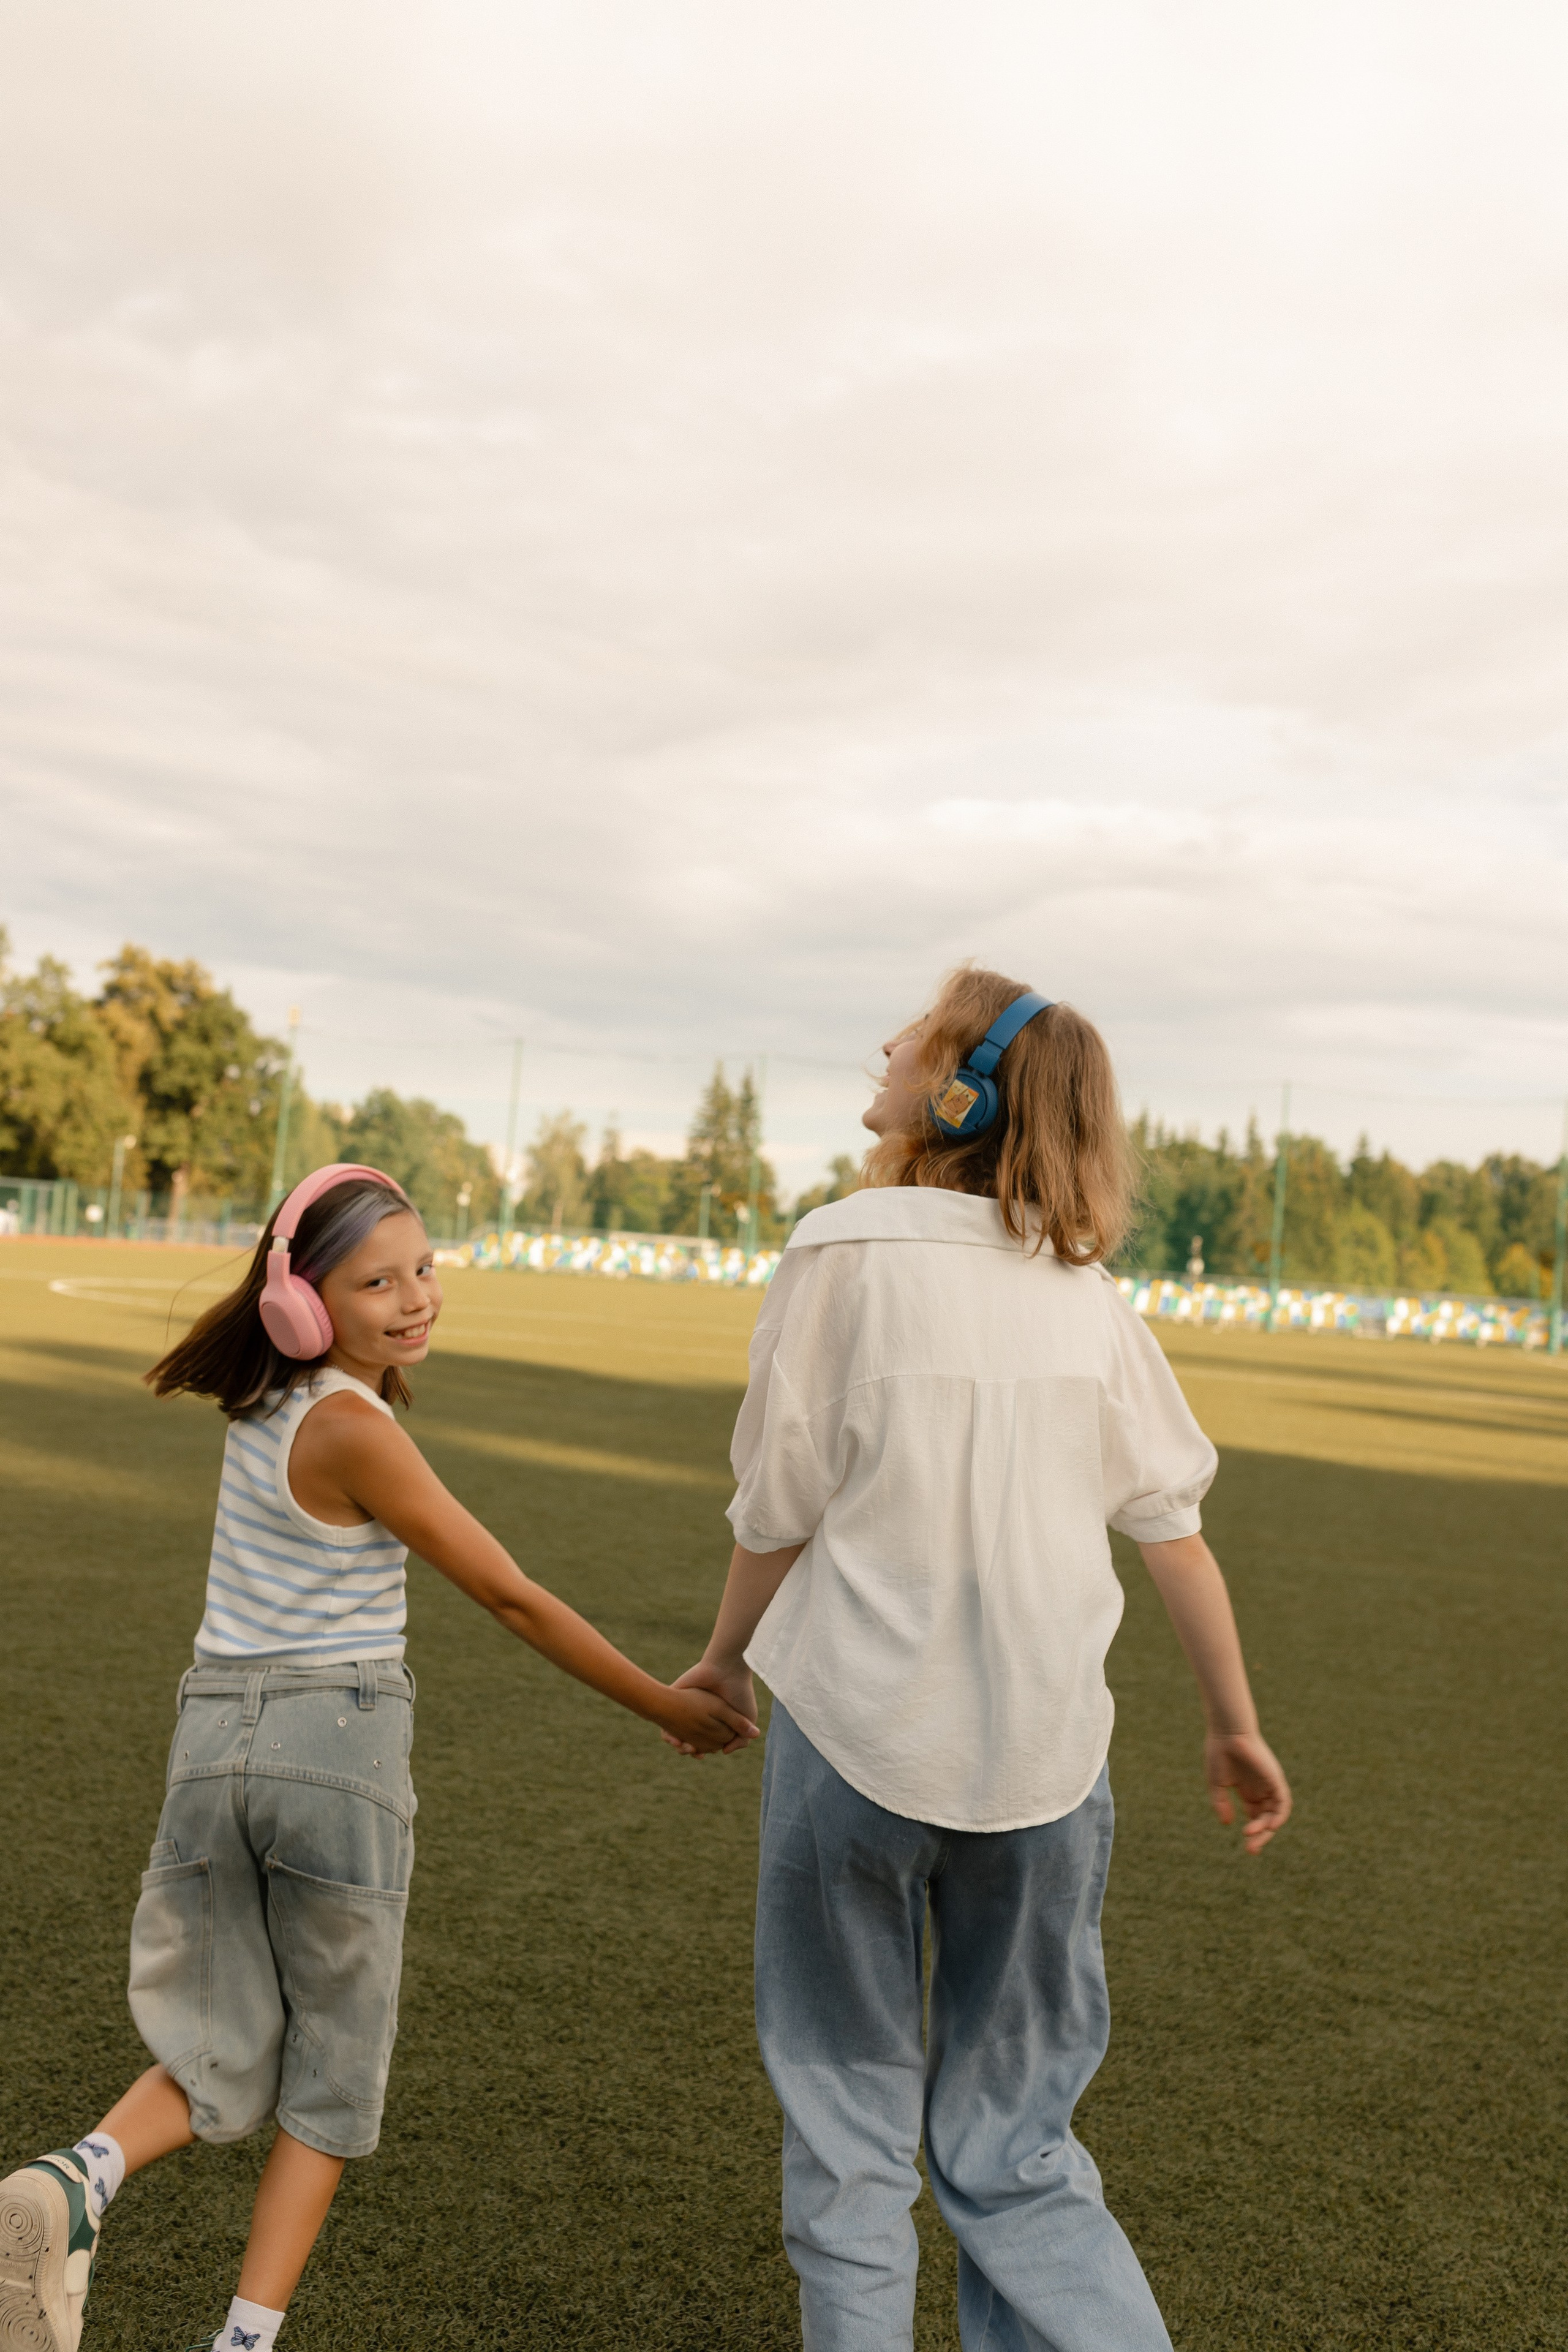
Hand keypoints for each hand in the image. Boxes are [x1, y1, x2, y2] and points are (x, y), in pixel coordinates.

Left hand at [659, 1662, 758, 1757]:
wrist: (728, 1670)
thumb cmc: (740, 1693)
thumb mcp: (748, 1719)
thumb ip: (740, 1740)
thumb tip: (724, 1752)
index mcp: (714, 1719)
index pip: (703, 1742)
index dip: (702, 1751)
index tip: (703, 1754)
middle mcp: (699, 1714)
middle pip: (687, 1739)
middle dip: (689, 1749)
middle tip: (694, 1752)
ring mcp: (686, 1707)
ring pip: (674, 1733)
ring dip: (677, 1744)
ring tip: (684, 1747)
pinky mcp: (675, 1698)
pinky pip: (664, 1720)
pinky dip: (667, 1734)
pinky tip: (675, 1740)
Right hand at [1206, 1730, 1291, 1854]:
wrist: (1226, 1732)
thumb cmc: (1219, 1753)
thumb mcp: (1217, 1784)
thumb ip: (1221, 1804)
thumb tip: (1227, 1824)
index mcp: (1247, 1790)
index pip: (1255, 1817)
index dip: (1254, 1834)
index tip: (1248, 1848)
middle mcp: (1261, 1789)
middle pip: (1266, 1819)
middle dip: (1260, 1836)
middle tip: (1251, 1850)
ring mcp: (1269, 1785)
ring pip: (1275, 1813)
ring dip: (1267, 1828)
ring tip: (1252, 1837)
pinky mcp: (1275, 1779)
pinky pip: (1283, 1801)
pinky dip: (1280, 1815)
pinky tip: (1271, 1825)